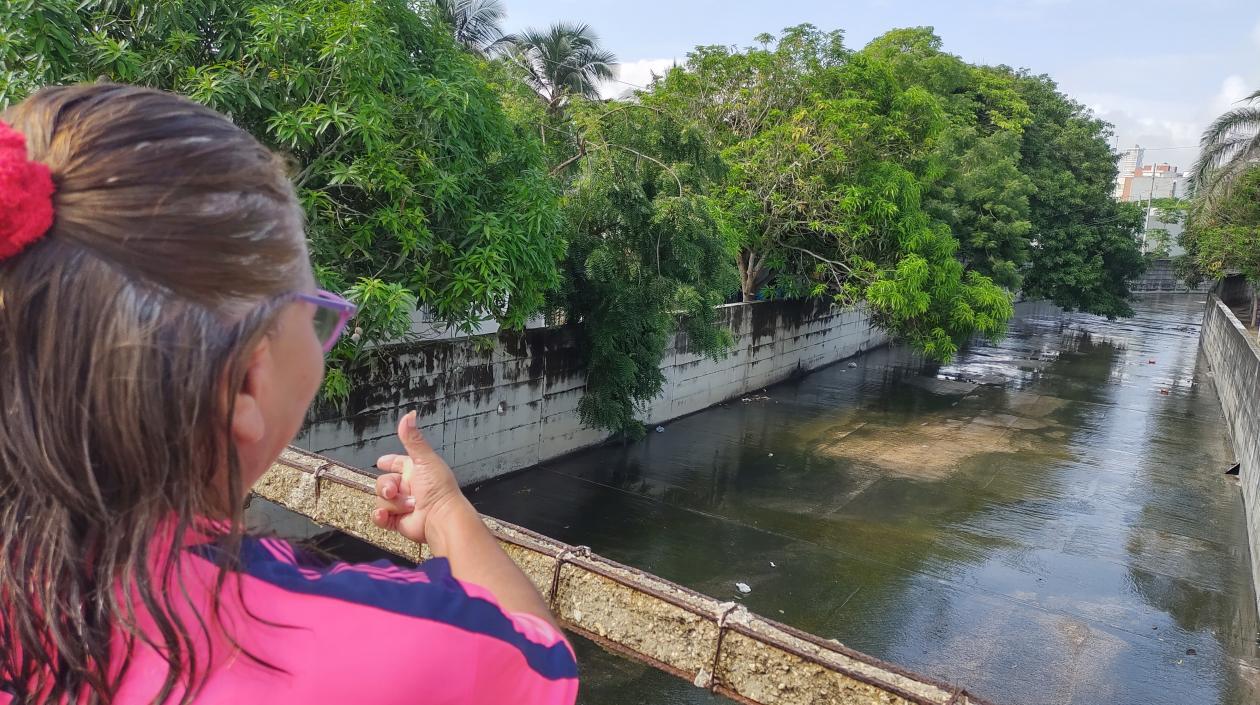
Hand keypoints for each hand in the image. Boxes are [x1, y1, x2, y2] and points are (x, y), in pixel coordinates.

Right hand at [371, 411, 470, 545]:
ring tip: (408, 506)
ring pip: (381, 499)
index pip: (398, 463)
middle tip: (394, 490)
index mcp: (416, 470)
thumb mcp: (424, 459)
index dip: (389, 462)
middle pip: (383, 482)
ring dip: (392, 503)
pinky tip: (386, 515)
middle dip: (386, 486)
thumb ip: (413, 439)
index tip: (382, 461)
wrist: (441, 518)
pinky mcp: (397, 521)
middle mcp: (409, 486)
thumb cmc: (438, 488)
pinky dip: (381, 516)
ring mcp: (402, 504)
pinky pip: (379, 517)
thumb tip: (409, 415)